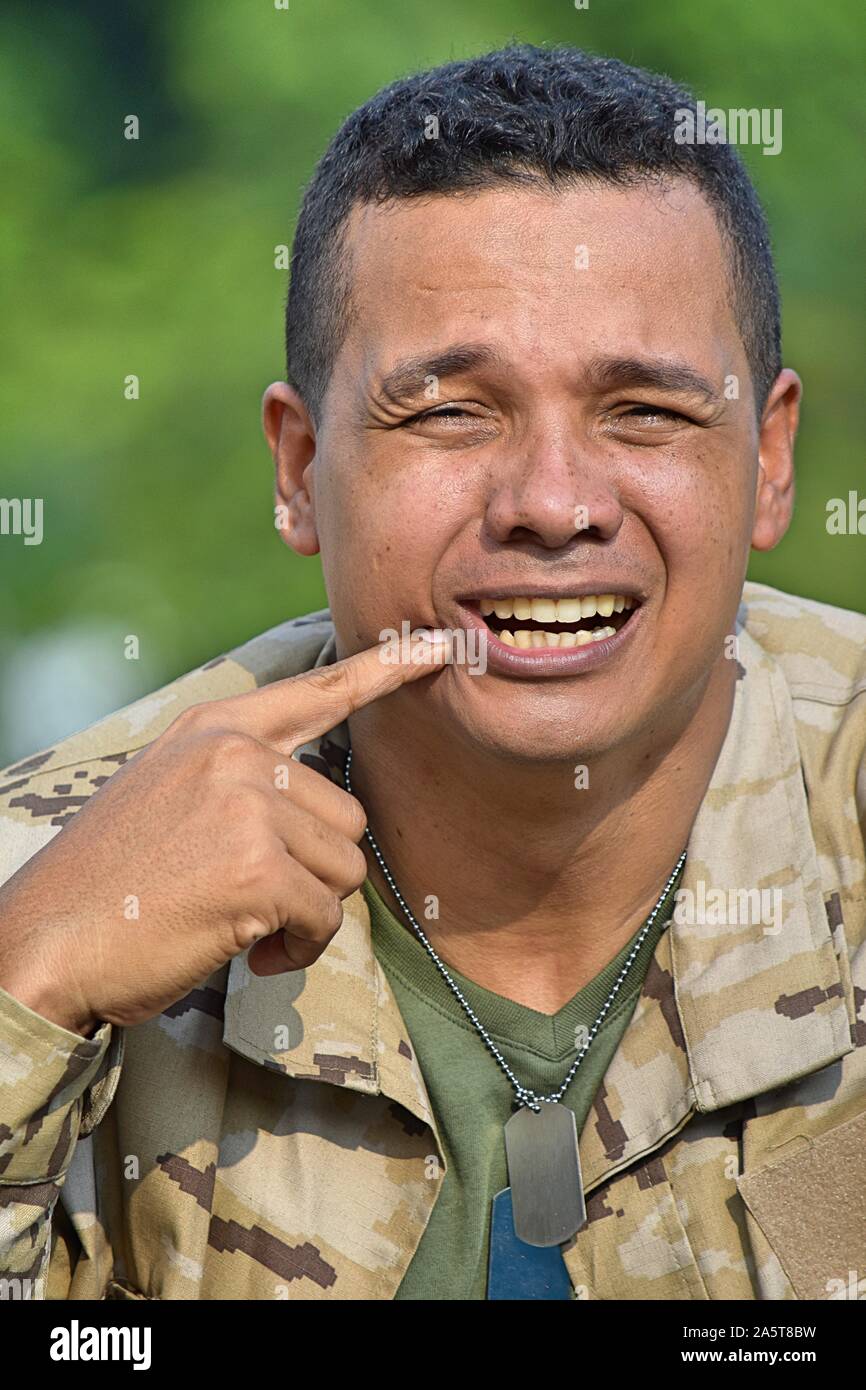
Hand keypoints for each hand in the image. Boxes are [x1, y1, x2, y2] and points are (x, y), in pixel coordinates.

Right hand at [0, 635, 448, 1034]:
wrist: (43, 941)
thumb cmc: (110, 884)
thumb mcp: (167, 795)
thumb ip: (238, 779)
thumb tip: (316, 806)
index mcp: (214, 730)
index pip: (317, 692)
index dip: (387, 670)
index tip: (444, 645)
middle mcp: (235, 754)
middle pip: (345, 816)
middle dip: (313, 872)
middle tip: (253, 902)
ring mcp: (247, 805)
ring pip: (344, 868)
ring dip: (306, 913)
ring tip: (241, 924)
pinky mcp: (257, 867)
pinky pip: (324, 916)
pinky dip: (297, 949)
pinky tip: (248, 953)